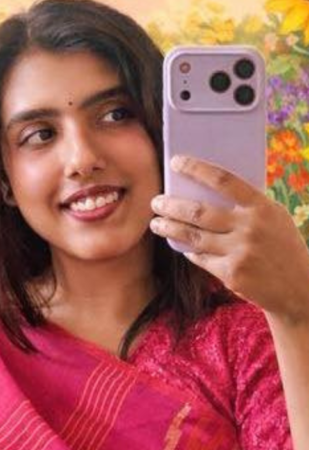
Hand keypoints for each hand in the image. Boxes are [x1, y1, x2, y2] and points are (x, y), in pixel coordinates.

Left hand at [149, 155, 308, 322]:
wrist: (300, 287)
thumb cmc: (281, 245)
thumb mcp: (274, 217)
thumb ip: (246, 204)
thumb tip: (203, 187)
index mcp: (262, 207)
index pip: (224, 180)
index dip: (197, 169)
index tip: (176, 162)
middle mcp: (250, 228)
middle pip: (199, 212)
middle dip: (171, 206)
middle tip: (156, 202)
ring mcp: (240, 252)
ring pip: (193, 237)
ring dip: (169, 228)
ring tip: (156, 223)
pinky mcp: (231, 273)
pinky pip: (200, 258)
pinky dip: (188, 250)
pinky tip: (179, 244)